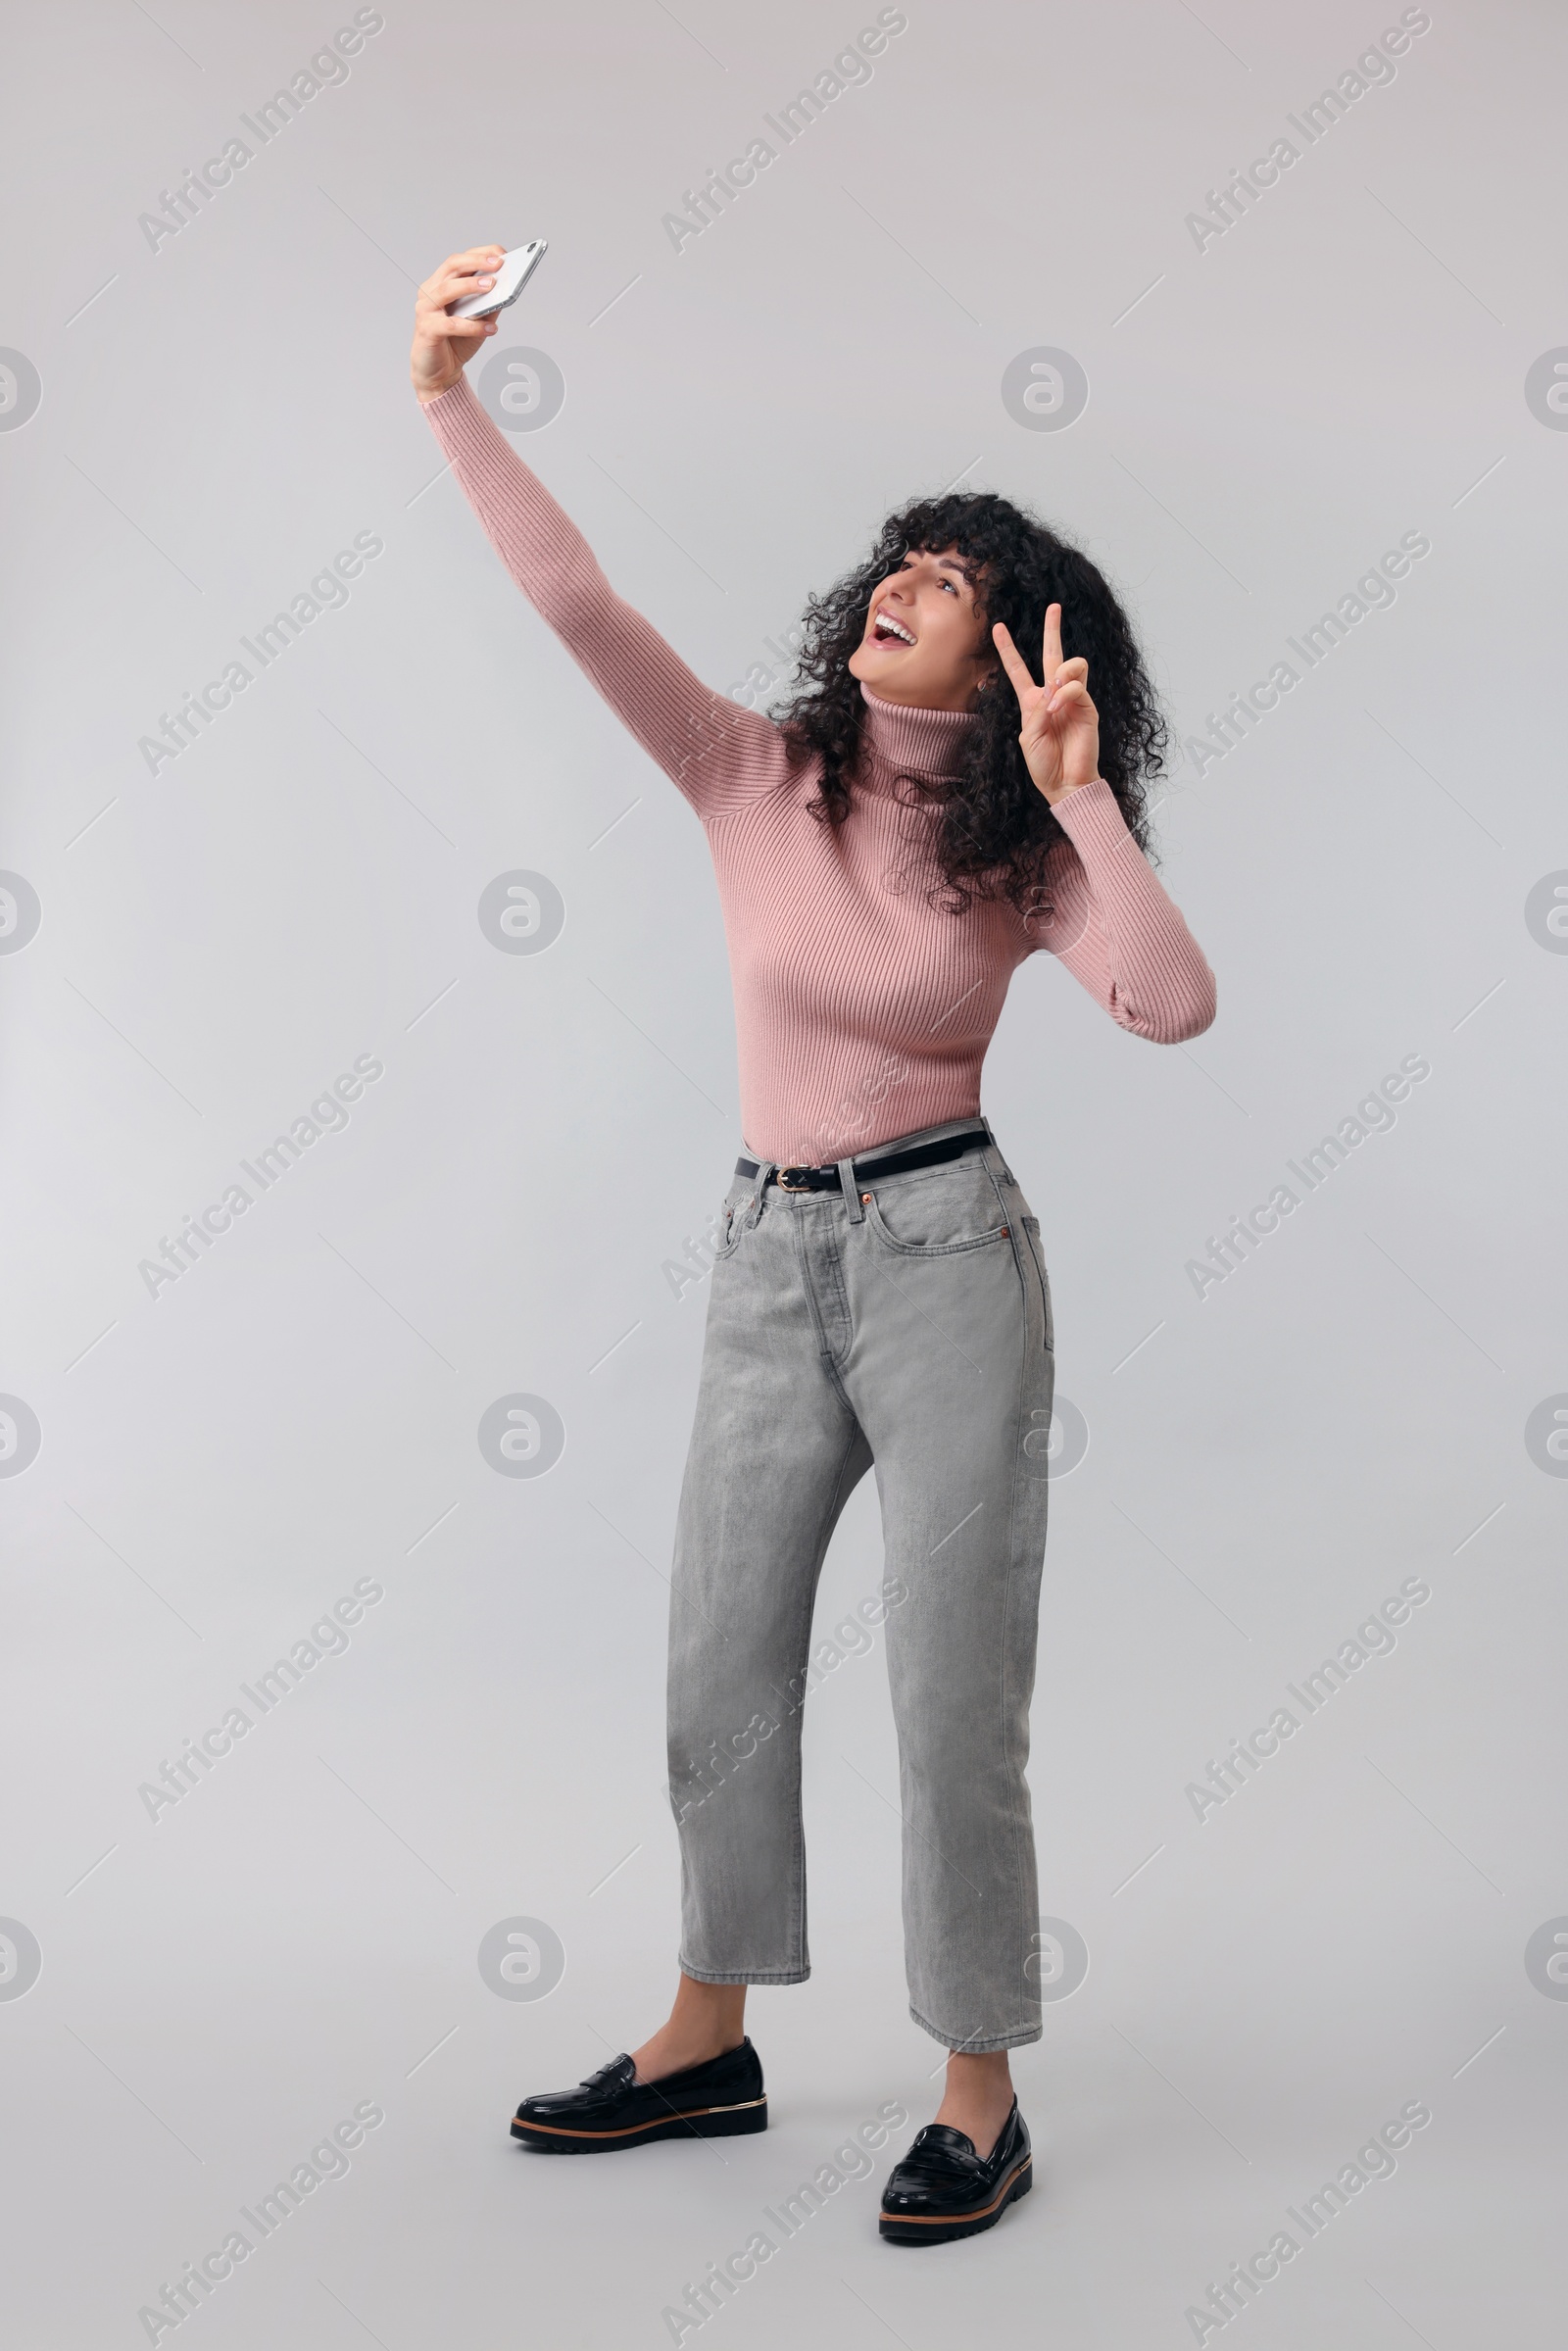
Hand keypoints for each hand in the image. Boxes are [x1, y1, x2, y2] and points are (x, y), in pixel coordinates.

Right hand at [410, 246, 506, 402]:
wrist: (438, 374)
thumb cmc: (456, 343)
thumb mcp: (478, 320)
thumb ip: (489, 304)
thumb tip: (507, 289)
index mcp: (441, 283)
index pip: (460, 260)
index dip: (480, 254)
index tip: (501, 253)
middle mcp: (430, 292)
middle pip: (452, 266)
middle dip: (477, 262)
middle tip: (499, 263)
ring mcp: (426, 310)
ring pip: (448, 289)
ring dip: (471, 285)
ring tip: (493, 286)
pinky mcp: (427, 330)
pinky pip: (451, 324)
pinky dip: (473, 326)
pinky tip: (491, 329)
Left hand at [992, 603, 1098, 805]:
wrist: (1065, 783)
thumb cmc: (1043, 765)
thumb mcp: (1028, 737)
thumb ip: (1036, 711)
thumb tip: (1053, 688)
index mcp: (1033, 702)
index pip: (1018, 669)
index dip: (1008, 649)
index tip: (999, 627)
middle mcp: (1052, 695)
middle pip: (1053, 654)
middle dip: (1053, 629)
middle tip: (1054, 607)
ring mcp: (1072, 699)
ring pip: (1071, 665)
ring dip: (1060, 674)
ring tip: (1053, 696)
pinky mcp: (1088, 707)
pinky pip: (1077, 686)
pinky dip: (1065, 693)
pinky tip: (1058, 707)